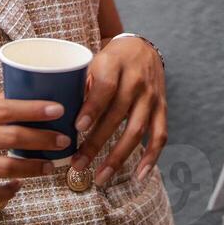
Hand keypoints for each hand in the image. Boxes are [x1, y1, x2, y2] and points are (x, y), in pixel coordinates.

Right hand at [0, 93, 70, 207]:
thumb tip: (19, 95)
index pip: (5, 108)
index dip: (34, 109)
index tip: (59, 109)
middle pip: (10, 137)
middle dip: (42, 140)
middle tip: (64, 141)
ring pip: (4, 167)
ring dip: (32, 168)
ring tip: (49, 167)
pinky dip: (7, 192)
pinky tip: (18, 188)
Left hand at [70, 36, 167, 187]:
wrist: (142, 47)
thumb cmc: (109, 59)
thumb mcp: (93, 61)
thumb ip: (81, 86)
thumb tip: (60, 117)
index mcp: (115, 64)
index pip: (105, 87)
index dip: (92, 108)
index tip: (77, 128)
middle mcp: (136, 80)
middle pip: (117, 114)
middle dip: (96, 143)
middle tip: (77, 164)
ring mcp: (151, 96)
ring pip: (137, 130)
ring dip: (118, 157)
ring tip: (100, 177)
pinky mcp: (162, 108)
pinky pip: (159, 136)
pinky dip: (150, 158)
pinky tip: (138, 176)